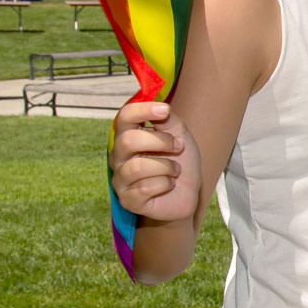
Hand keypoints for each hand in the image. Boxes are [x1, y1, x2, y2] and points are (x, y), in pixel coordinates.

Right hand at [109, 100, 201, 221]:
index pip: (124, 117)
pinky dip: (165, 184)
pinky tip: (169, 184)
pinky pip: (144, 188)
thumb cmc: (181, 160)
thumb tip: (159, 107)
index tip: (164, 110)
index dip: (142, 110)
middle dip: (160, 142)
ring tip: (175, 170)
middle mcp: (119, 156)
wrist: (189, 192)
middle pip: (128, 141)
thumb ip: (167, 120)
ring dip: (166, 166)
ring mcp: (120, 179)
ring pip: (137, 167)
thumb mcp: (180, 134)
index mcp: (128, 135)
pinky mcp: (128, 200)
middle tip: (178, 146)